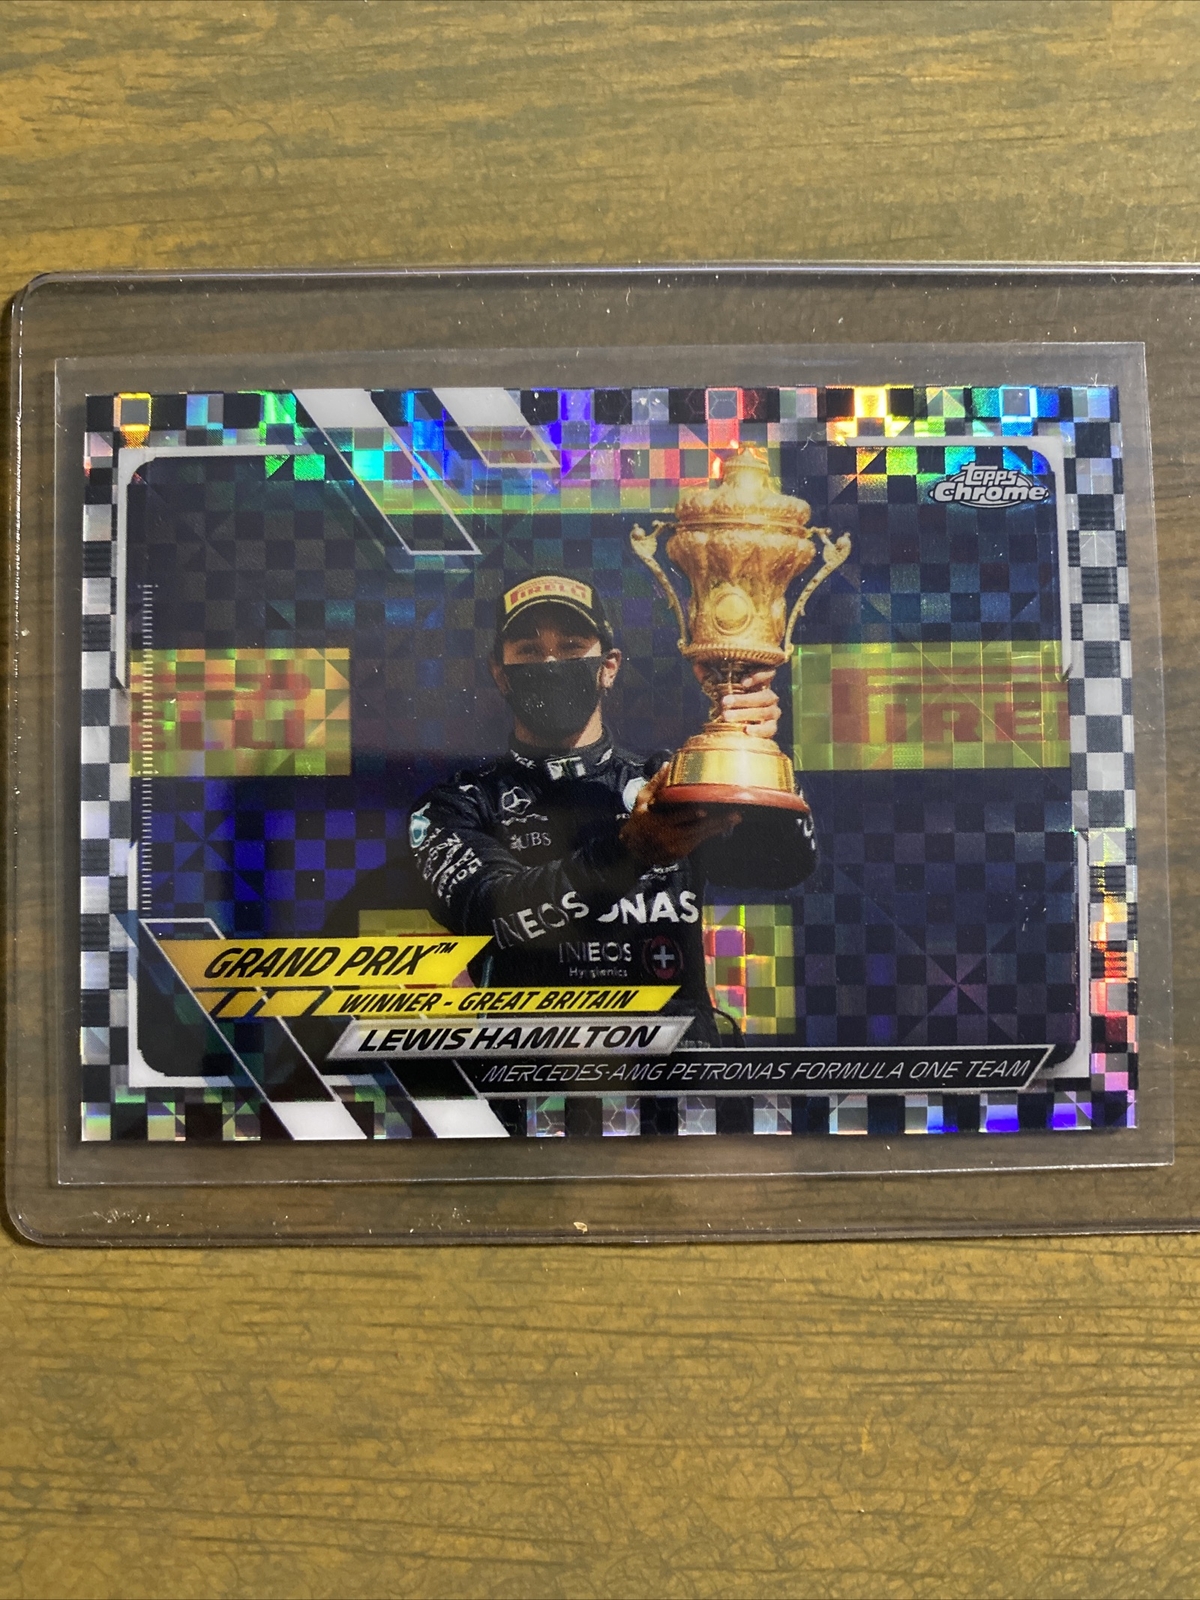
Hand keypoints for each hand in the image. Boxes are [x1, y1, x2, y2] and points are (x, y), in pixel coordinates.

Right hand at [620, 764, 741, 866]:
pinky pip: (699, 842)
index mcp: (658, 822)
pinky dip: (711, 833)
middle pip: (696, 828)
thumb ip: (655, 784)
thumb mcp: (641, 801)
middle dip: (716, 821)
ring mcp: (676, 846)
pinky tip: (724, 826)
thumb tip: (667, 765)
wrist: (634, 850)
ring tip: (734, 818)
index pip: (677, 817)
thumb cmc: (639, 822)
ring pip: (701, 836)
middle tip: (733, 814)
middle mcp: (668, 836)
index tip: (704, 809)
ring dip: (719, 827)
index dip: (691, 815)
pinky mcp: (681, 853)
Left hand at [695, 665, 780, 740]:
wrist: (733, 725)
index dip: (759, 676)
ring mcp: (772, 712)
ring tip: (726, 716)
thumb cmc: (728, 702)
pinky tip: (746, 730)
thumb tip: (696, 664)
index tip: (743, 682)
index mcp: (759, 682)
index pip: (768, 672)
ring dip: (745, 713)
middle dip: (743, 699)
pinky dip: (759, 729)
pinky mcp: (771, 727)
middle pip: (764, 696)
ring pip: (766, 711)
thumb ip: (709, 676)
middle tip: (724, 702)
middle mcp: (769, 696)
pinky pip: (770, 728)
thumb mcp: (718, 689)